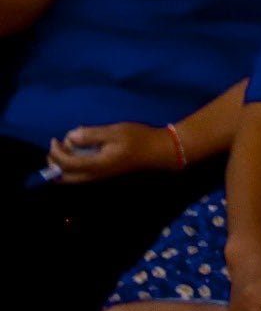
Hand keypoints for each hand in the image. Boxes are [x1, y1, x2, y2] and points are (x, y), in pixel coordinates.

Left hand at [48, 122, 173, 182]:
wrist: (157, 151)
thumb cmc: (138, 138)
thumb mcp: (115, 131)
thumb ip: (91, 135)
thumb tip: (71, 137)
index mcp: (95, 165)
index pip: (66, 164)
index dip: (56, 152)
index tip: (56, 139)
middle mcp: (93, 175)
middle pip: (64, 177)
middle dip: (54, 163)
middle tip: (56, 147)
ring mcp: (98, 176)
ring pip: (71, 178)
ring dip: (62, 166)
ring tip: (65, 148)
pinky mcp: (103, 174)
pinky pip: (79, 175)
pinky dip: (71, 166)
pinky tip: (78, 152)